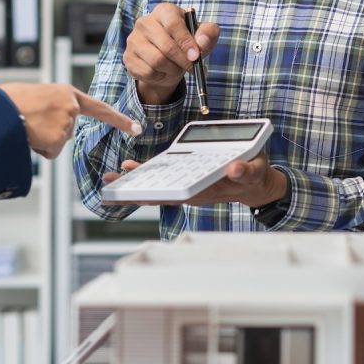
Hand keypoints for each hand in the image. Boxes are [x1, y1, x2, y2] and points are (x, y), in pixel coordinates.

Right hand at [0, 83, 139, 158]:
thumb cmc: (9, 101)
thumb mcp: (38, 95)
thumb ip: (53, 105)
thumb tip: (52, 122)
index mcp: (67, 93)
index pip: (99, 108)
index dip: (119, 119)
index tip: (137, 128)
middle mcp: (71, 107)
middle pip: (67, 131)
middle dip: (49, 132)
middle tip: (30, 121)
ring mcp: (66, 123)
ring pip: (56, 143)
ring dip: (41, 139)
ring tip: (25, 125)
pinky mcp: (58, 139)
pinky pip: (49, 152)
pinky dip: (37, 148)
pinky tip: (27, 135)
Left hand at [103, 153, 288, 207]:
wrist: (255, 182)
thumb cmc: (254, 176)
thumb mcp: (254, 171)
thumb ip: (246, 171)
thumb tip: (234, 168)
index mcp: (206, 190)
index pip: (176, 194)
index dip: (155, 194)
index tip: (137, 193)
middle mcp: (192, 190)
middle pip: (158, 193)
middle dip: (134, 191)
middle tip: (109, 186)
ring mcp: (187, 184)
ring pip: (157, 186)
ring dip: (134, 183)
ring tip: (110, 178)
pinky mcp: (187, 176)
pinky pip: (163, 177)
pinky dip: (146, 173)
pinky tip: (131, 168)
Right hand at [123, 3, 220, 104]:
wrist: (168, 61)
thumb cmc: (186, 43)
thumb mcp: (202, 36)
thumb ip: (208, 34)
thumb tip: (202, 42)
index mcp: (164, 11)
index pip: (174, 24)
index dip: (186, 42)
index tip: (196, 56)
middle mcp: (145, 22)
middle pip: (166, 46)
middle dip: (183, 60)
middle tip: (192, 68)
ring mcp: (133, 39)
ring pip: (156, 61)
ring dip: (172, 70)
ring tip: (177, 68)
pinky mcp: (128, 57)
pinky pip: (147, 72)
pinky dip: (160, 76)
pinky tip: (163, 72)